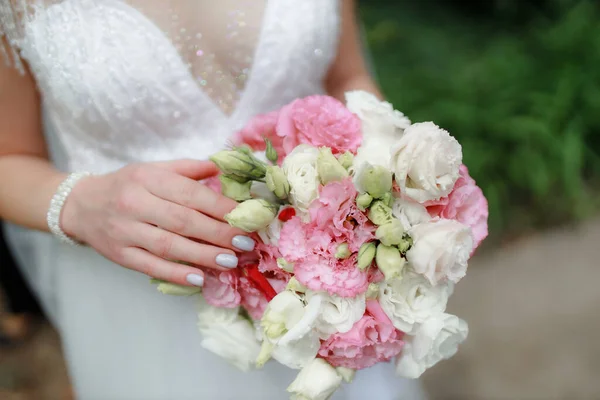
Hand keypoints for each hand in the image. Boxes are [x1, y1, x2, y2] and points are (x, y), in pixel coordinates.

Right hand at [60, 160, 254, 286]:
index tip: (245, 216)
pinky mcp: (119, 255)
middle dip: (218, 233)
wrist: (80, 205)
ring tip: (230, 261)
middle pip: (183, 221)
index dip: (220, 206)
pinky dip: (176, 274)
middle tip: (245, 242)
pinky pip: (151, 266)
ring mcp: (125, 231)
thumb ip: (187, 169)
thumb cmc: (126, 186)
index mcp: (147, 178)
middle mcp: (135, 203)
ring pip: (169, 246)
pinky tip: (199, 278)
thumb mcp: (153, 169)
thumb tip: (222, 168)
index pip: (190, 193)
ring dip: (203, 255)